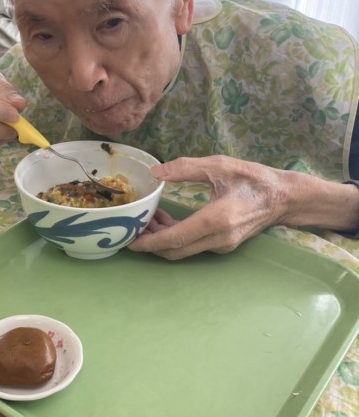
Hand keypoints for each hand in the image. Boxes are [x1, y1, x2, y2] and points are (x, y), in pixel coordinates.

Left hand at [128, 155, 308, 259]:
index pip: (176, 238)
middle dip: (151, 243)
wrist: (285, 198)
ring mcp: (223, 245)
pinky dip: (176, 236)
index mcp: (216, 219)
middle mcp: (219, 238)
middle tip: (134, 227)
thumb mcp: (220, 165)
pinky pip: (193, 246)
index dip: (150, 242)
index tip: (130, 241)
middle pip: (175, 251)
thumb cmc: (254, 178)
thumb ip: (186, 168)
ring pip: (183, 250)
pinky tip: (167, 220)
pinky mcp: (225, 245)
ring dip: (163, 238)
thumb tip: (156, 172)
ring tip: (150, 218)